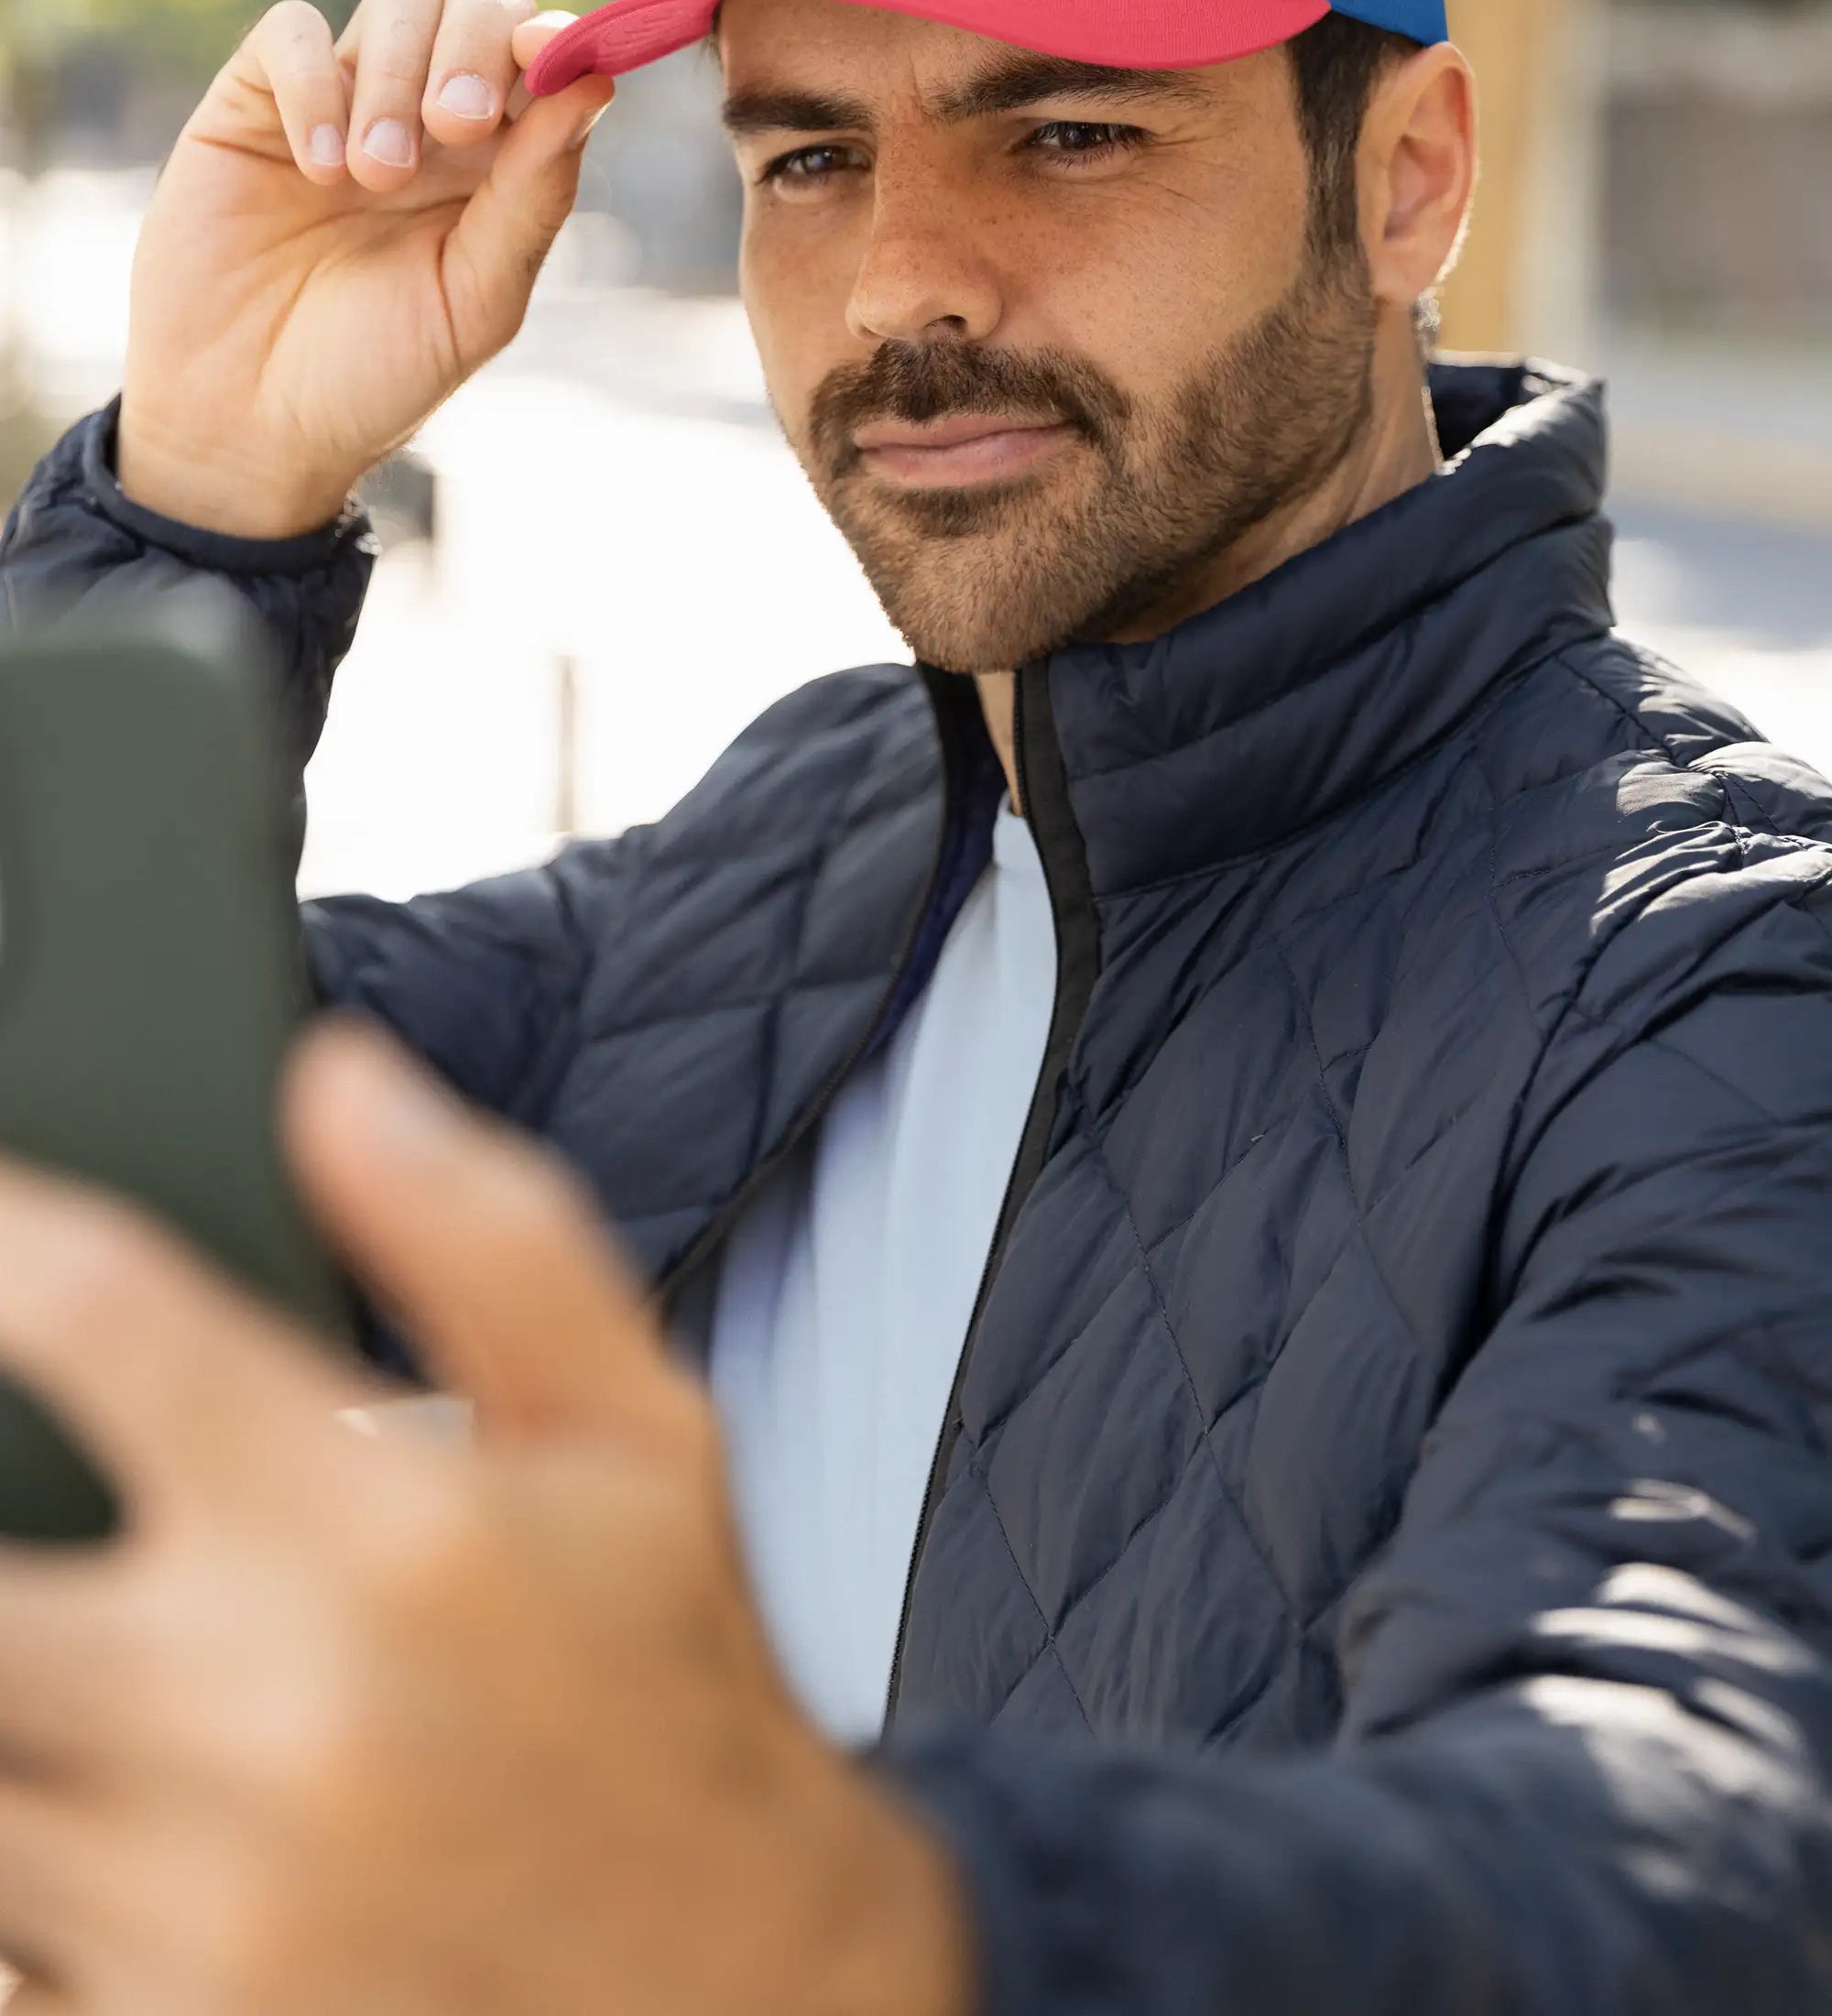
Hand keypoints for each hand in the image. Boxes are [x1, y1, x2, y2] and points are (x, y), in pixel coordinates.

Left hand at [0, 1024, 973, 2015]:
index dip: (1, 1234)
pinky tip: (85, 1789)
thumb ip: (479, 1229)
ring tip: (63, 1632)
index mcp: (383, 1528)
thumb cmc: (666, 1676)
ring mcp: (194, 1903)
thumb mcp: (636, 1421)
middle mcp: (271, 1712)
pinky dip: (15, 1859)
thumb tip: (334, 1078)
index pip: (104, 1317)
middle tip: (7, 1486)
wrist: (736, 1989)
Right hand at [117, 0, 616, 537]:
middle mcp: (431, 112)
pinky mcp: (256, 100)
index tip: (548, 59)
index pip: (543, 50)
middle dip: (477, 43)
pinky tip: (318, 170)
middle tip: (458, 127)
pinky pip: (294, 31)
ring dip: (399, 75)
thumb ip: (536, 193)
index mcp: (502, 158)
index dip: (555, 36)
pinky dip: (316, 83)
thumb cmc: (375, 374)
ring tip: (376, 180)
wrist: (249, 424)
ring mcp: (346, 97)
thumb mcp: (477, 297)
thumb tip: (597, 79)